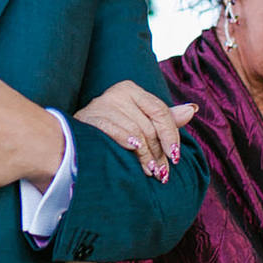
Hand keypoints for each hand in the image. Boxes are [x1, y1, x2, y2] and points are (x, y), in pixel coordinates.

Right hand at [74, 80, 196, 183]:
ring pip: (136, 132)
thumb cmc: (110, 132)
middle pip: (149, 125)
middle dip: (159, 152)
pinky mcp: (90, 118)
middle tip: (162, 172)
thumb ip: (164, 118)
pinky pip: (116, 132)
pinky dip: (128, 144)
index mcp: (130, 89)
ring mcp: (102, 104)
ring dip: (146, 155)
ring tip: (150, 171)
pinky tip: (134, 154)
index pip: (160, 111)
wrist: (69, 141)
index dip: (171, 135)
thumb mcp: (138, 122)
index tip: (176, 156)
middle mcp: (117, 92)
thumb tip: (192, 109)